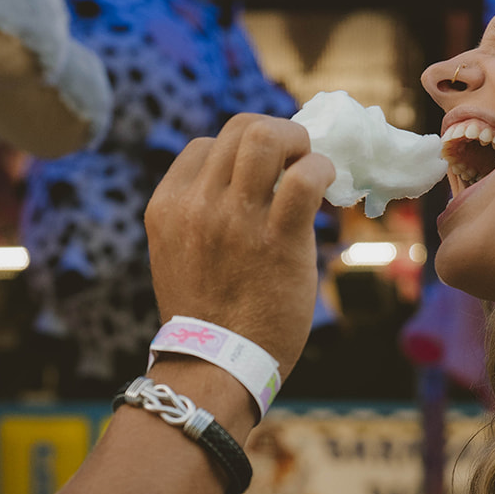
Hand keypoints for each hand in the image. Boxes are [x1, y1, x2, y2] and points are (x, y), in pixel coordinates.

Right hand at [144, 113, 333, 378]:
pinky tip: (327, 187)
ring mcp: (234, 219)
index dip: (238, 152)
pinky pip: (305, 177)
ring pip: (266, 137)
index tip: (262, 174)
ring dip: (298, 141)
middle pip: (238, 128)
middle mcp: (196, 205)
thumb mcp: (178, 255)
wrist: (215, 365)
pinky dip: (322, 170)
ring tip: (310, 164)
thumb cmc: (206, 316)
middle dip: (274, 134)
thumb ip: (199, 217)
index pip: (204, 146)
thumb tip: (247, 186)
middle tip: (294, 159)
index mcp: (167, 207)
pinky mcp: (276, 239)